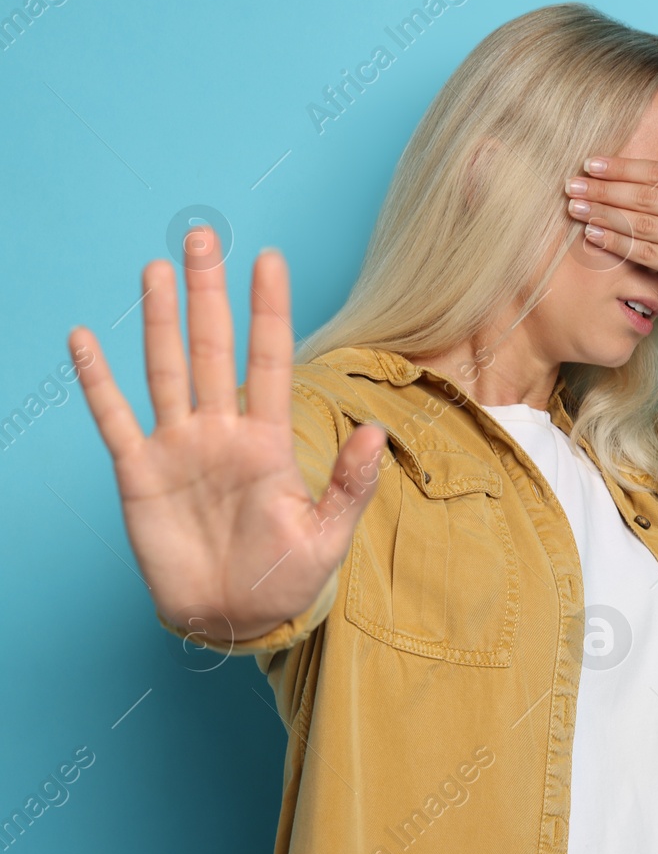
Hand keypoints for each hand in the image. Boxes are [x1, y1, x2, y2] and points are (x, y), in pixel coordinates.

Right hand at [71, 226, 389, 644]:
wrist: (233, 618)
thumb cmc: (286, 579)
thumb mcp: (327, 536)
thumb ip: (350, 484)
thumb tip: (375, 431)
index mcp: (269, 442)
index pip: (270, 360)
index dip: (268, 311)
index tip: (270, 260)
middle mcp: (222, 432)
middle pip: (214, 348)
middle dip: (210, 293)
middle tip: (204, 236)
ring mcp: (179, 448)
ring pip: (166, 369)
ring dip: (160, 320)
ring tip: (157, 268)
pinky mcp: (139, 473)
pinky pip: (114, 418)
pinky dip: (97, 381)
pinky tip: (85, 339)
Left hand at [565, 136, 657, 323]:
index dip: (622, 167)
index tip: (590, 164)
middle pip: (645, 196)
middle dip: (604, 189)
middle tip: (571, 185)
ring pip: (641, 223)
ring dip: (603, 215)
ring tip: (575, 208)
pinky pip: (646, 253)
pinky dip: (616, 243)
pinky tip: (593, 236)